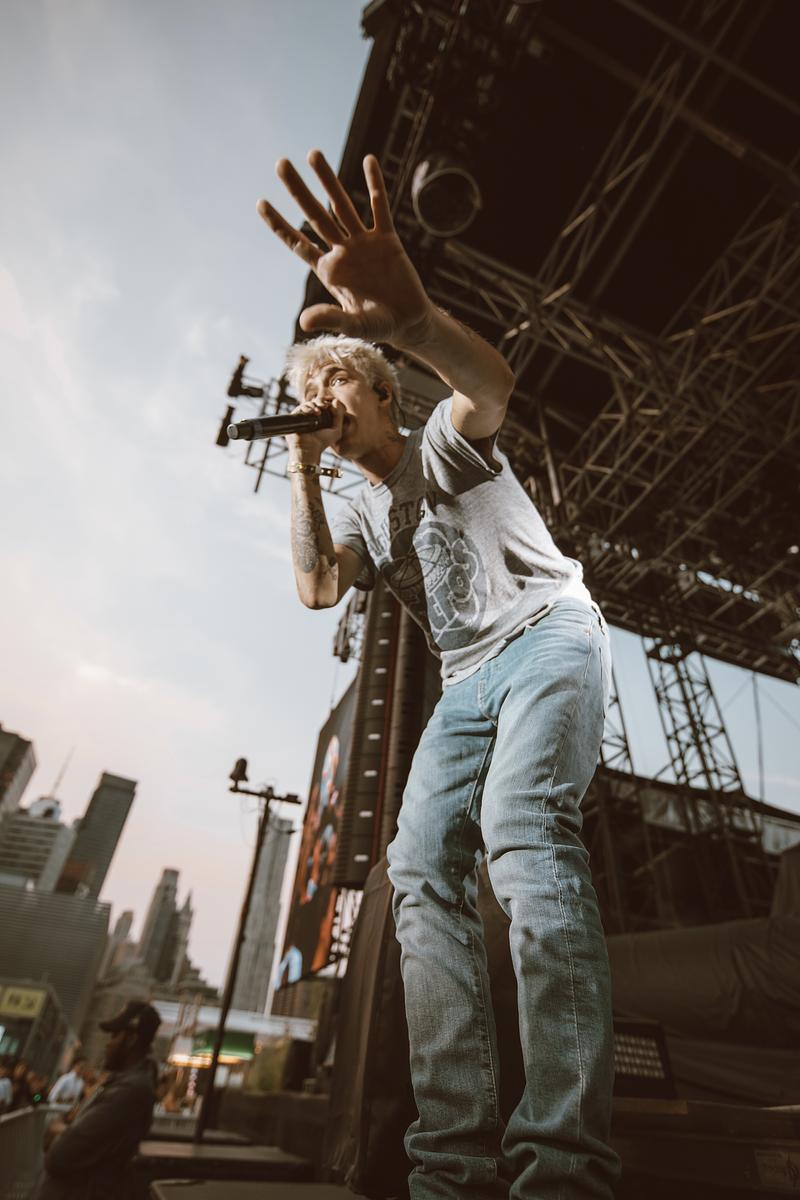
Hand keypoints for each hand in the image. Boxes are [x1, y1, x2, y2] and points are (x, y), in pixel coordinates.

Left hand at [257, 150, 433, 347]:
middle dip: (297, 190)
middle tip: (280, 163)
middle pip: (314, 215)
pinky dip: (375, 185)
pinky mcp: (387, 239)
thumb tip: (303, 321)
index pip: (298, 243)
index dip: (280, 225)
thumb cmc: (378, 326)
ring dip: (328, 180)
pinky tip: (369, 161)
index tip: (261, 203)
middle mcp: (342, 251)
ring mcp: (364, 243)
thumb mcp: (353, 326)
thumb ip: (330, 319)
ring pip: (342, 205)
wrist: (408, 322)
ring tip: (313, 154)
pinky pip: (379, 207)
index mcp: (329, 270)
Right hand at [286, 397, 345, 459]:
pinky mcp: (294, 417)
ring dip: (314, 404)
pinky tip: (313, 412)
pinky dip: (307, 407)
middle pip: (315, 402)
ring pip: (308, 404)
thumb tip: (336, 400)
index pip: (323, 405)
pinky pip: (300, 407)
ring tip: (319, 411)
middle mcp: (311, 417)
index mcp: (320, 419)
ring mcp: (302, 417)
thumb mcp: (336, 431)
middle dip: (321, 402)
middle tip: (325, 406)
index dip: (327, 402)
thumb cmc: (322, 443)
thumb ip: (339, 416)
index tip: (331, 404)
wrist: (309, 449)